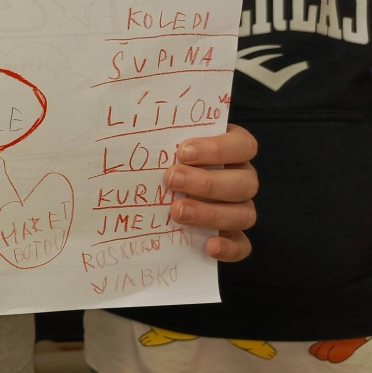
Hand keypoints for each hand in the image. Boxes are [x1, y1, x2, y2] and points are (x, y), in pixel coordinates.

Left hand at [164, 124, 257, 262]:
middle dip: (206, 183)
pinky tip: (209, 246)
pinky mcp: (233, 237)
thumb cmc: (160, 158)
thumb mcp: (161, 141)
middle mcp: (241, 178)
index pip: (242, 145)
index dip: (217, 149)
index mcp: (232, 149)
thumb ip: (158, 136)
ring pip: (244, 214)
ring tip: (177, 212)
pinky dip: (229, 249)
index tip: (182, 151)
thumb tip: (127, 123)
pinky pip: (242, 246)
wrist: (152, 194)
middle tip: (171, 180)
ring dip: (211, 214)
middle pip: (244, 182)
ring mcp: (240, 208)